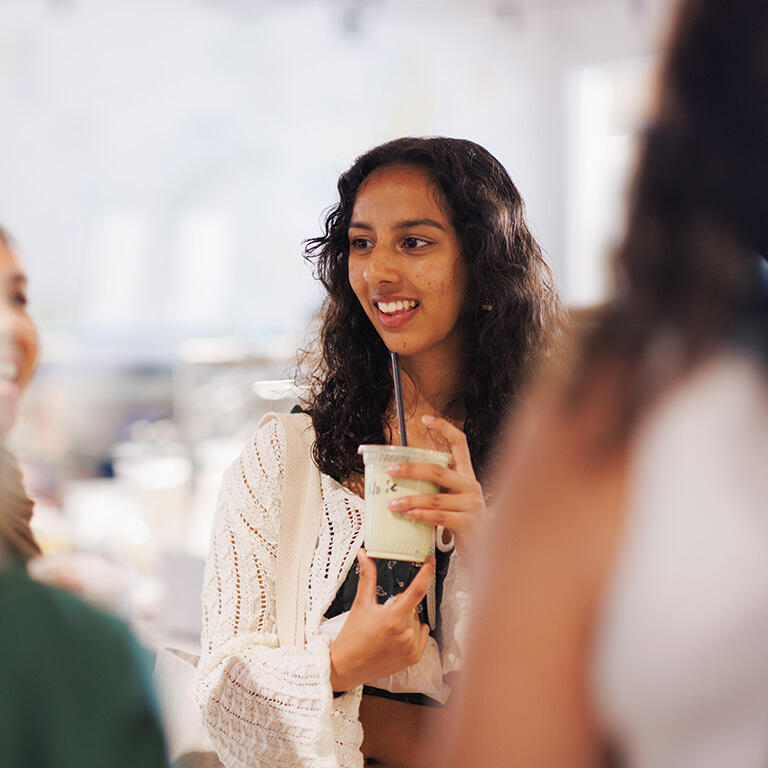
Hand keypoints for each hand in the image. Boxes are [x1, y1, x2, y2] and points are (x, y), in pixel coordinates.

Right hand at [329, 549, 433, 691]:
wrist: (347, 666)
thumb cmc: (352, 637)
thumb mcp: (360, 604)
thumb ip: (367, 577)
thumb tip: (364, 556)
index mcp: (392, 618)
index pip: (417, 590)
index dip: (426, 573)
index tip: (430, 562)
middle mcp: (405, 634)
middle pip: (413, 607)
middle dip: (401, 606)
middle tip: (384, 615)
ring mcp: (411, 647)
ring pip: (417, 621)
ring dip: (407, 620)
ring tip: (388, 630)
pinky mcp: (413, 658)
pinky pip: (421, 635)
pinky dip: (412, 633)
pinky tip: (396, 638)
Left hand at [386, 415, 486, 557]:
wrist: (486, 548)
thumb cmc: (464, 521)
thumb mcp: (452, 499)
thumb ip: (434, 489)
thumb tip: (399, 484)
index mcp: (467, 474)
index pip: (459, 443)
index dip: (444, 428)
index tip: (426, 419)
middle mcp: (471, 485)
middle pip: (438, 470)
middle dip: (410, 469)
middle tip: (391, 471)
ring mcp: (471, 504)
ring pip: (435, 498)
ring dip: (410, 499)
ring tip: (393, 503)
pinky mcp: (468, 523)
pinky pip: (440, 517)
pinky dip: (421, 515)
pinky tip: (409, 515)